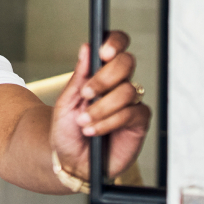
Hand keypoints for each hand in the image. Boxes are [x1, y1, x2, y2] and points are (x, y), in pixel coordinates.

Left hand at [49, 31, 150, 181]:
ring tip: (84, 121)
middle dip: (105, 77)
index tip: (102, 52)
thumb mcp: (66, 102)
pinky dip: (109, 122)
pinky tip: (94, 130)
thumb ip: (79, 76)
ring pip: (128, 91)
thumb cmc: (67, 131)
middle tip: (87, 93)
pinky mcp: (138, 123)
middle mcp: (118, 85)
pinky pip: (132, 113)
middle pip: (127, 63)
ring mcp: (130, 103)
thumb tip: (86, 48)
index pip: (115, 47)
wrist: (70, 161)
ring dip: (102, 107)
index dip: (114, 43)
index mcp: (100, 74)